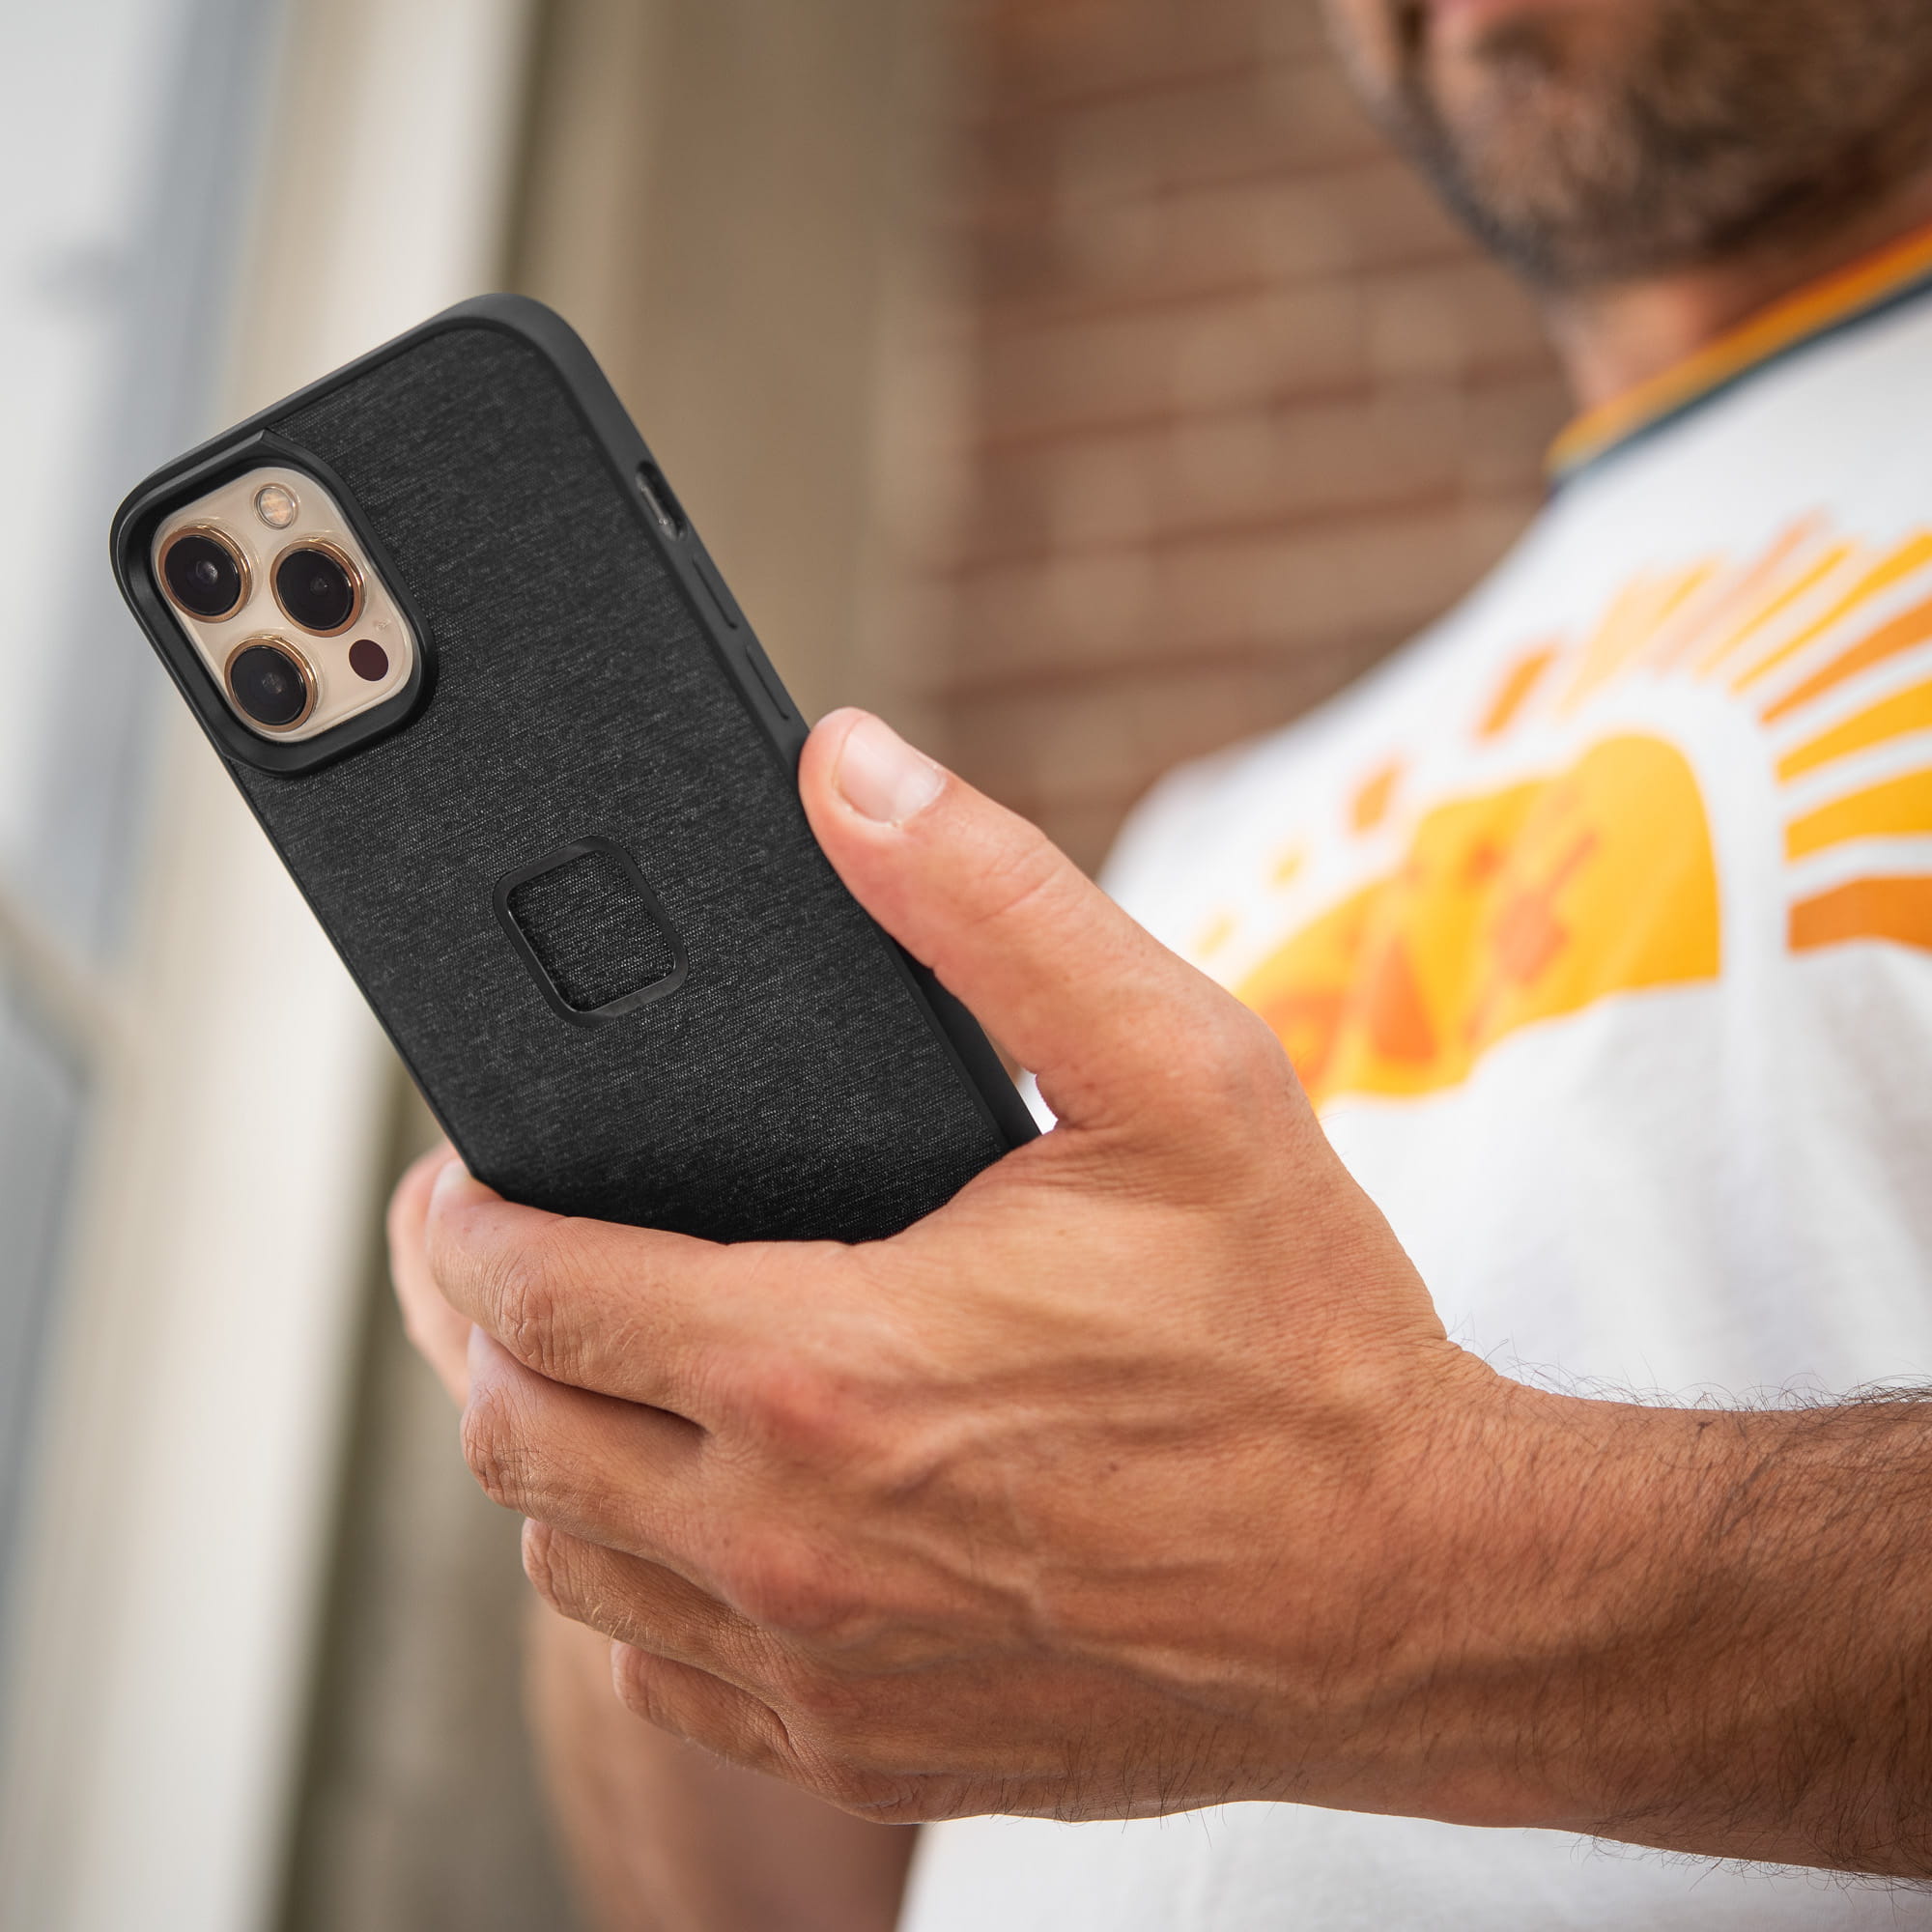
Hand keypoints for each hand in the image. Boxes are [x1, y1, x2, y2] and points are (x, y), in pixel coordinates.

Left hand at [400, 710, 1931, 1870]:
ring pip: (563, 1561)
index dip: (459, 1221)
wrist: (1409, 1591)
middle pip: (509, 1434)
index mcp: (827, 1367)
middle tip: (503, 1253)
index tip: (464, 1177)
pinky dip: (635, 1578)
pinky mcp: (864, 1748)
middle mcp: (788, 1541)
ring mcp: (816, 1670)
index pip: (529, 1294)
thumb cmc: (1303, 1341)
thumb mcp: (1174, 1078)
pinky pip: (656, 1675)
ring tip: (595, 1361)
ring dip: (551, 1449)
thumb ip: (990, 908)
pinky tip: (699, 1505)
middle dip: (476, 1327)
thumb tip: (848, 775)